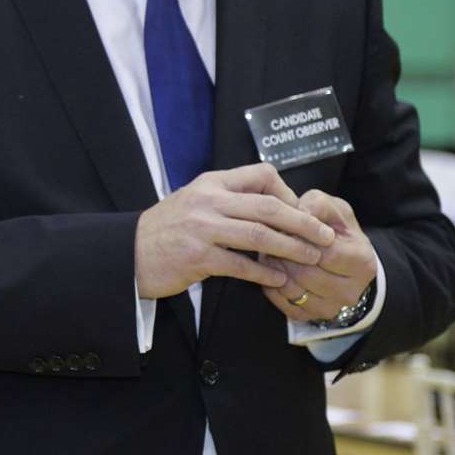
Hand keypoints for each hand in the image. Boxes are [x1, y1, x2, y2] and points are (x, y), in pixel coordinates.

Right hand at [134, 163, 336, 298]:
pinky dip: (264, 273)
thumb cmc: (166, 230)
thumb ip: (227, 198)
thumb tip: (270, 203)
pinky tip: (278, 279)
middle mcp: (208, 201)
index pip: (262, 174)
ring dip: (292, 248)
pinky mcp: (198, 257)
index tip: (300, 211)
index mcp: (211, 183)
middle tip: (325, 235)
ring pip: (260, 235)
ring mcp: (202, 229)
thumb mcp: (194, 200)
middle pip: (269, 206)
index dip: (288, 191)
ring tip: (311, 257)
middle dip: (303, 221)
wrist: (129, 253)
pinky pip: (241, 265)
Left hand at [260, 189, 377, 323]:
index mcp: (362, 262)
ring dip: (275, 269)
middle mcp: (351, 291)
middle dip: (283, 253)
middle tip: (267, 238)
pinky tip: (270, 269)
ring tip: (268, 251)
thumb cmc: (334, 229)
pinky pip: (283, 304)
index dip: (298, 238)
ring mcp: (331, 308)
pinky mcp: (310, 317)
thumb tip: (300, 211)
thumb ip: (317, 205)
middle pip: (307, 274)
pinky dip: (272, 285)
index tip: (283, 225)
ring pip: (294, 290)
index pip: (324, 253)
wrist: (340, 260)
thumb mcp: (332, 209)